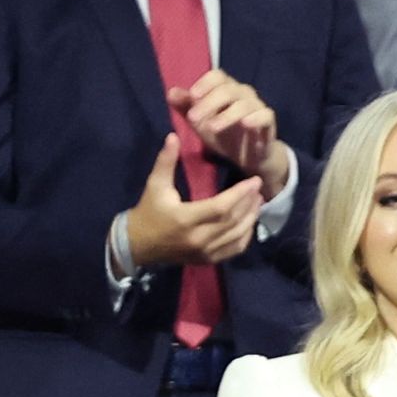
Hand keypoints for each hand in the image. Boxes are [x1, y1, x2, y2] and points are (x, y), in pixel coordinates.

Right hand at [126, 134, 263, 267]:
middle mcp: (198, 239)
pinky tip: (250, 223)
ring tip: (258, 202)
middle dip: (249, 204)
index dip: (240, 194)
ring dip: (251, 219)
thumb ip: (166, 161)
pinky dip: (245, 237)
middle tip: (258, 189)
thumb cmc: (148, 212)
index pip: (221, 207)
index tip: (254, 181)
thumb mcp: (155, 185)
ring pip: (237, 237)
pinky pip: (234, 250)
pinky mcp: (207, 260)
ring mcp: (204, 252)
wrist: (138, 245)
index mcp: (186, 219)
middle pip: (233, 221)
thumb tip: (174, 135)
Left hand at [167, 69, 289, 195]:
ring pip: (244, 103)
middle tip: (193, 118)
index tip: (192, 97)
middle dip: (209, 103)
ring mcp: (257, 106)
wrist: (248, 157)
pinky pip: (265, 115)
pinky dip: (256, 118)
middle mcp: (243, 93)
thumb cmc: (223, 136)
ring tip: (212, 128)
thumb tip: (171, 92)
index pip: (217, 77)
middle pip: (228, 89)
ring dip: (227, 114)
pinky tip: (245, 124)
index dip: (205, 83)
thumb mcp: (200, 123)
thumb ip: (186, 108)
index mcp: (226, 89)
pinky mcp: (268, 122)